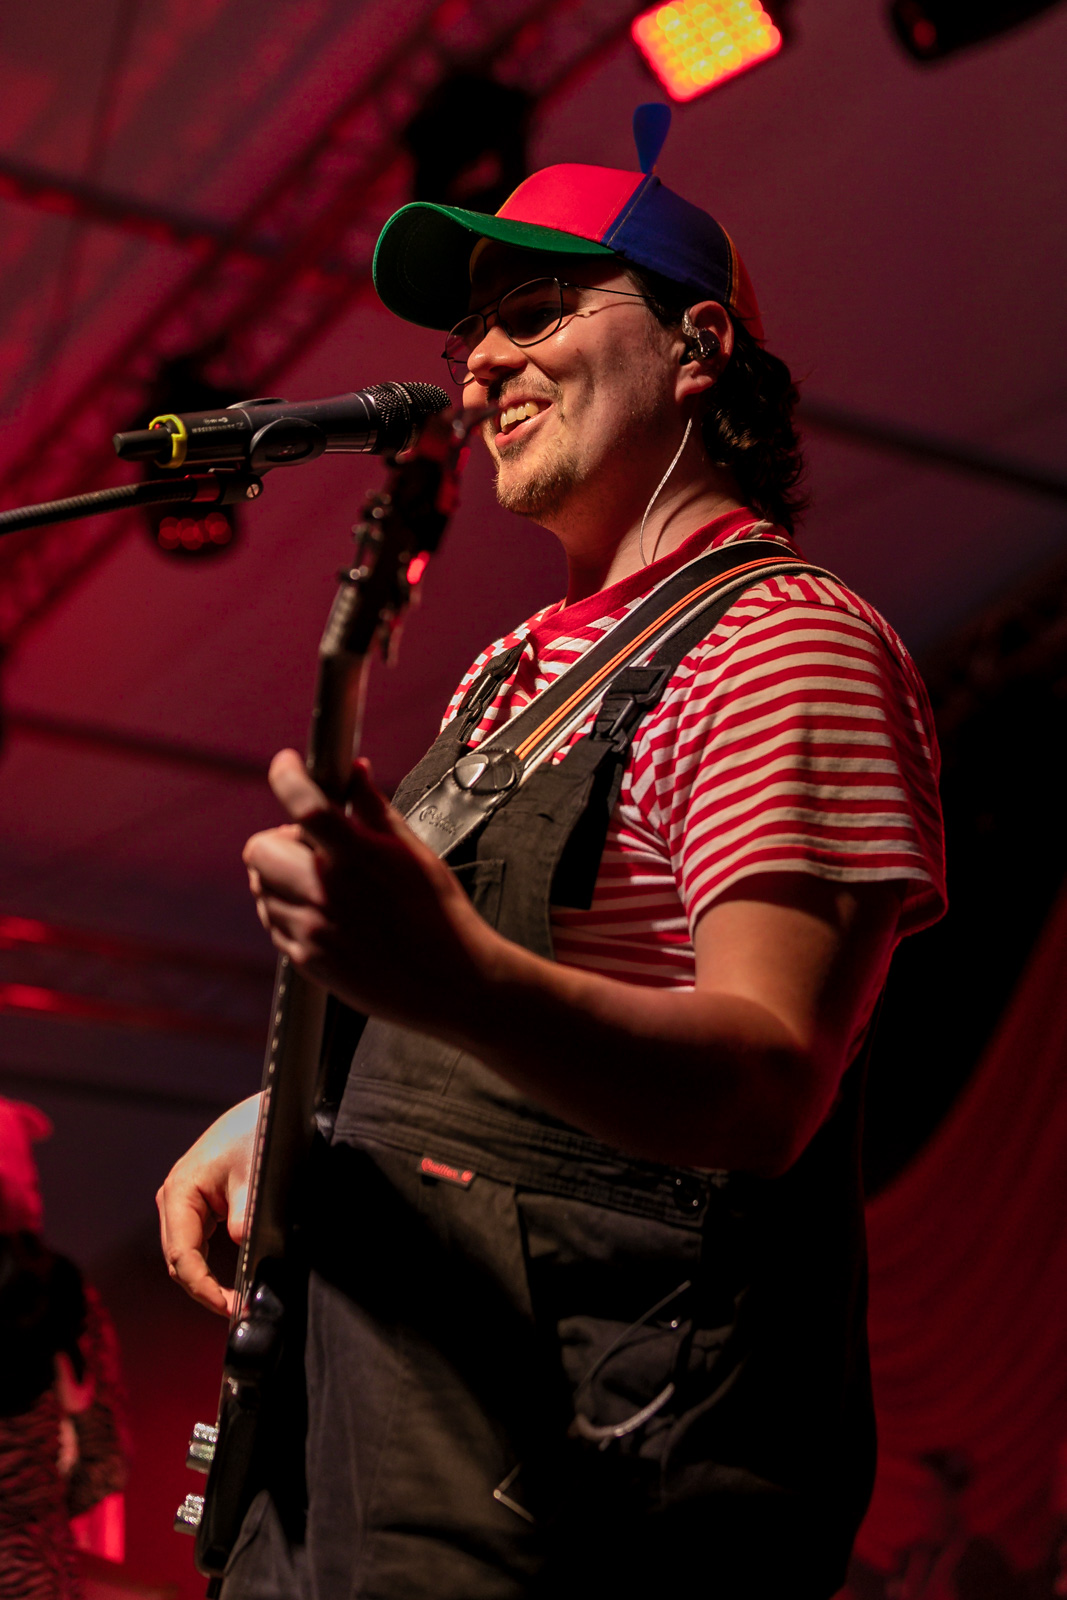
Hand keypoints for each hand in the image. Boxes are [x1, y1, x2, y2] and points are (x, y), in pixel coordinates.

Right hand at [156, 1094, 259, 1316]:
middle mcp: (173, 1200)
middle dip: (203, 1290)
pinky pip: (194, 1246)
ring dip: (203, 1282)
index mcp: (178, 1192)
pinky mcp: (196, 1207)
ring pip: (184, 1257)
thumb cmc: (254, 1133)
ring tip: (231, 1302)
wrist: (262, 1111)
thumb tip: (243, 1247)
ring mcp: (182, 1204)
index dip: (202, 1287)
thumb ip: (244, 1216)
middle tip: (234, 1310)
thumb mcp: (254, 1176)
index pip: (182, 1256)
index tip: (227, 1305)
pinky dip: (206, 1267)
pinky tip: (225, 1283)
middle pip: (178, 1261)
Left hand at [242, 751, 495, 1029]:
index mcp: (358, 858)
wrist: (453, 983)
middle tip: (307, 846)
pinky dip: (287, 910)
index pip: (303, 804)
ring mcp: (312, 930)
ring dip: (280, 877)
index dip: (286, 775)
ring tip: (320, 883)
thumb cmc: (441, 916)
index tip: (286, 765)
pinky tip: (323, 912)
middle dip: (276, 841)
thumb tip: (355, 771)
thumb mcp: (414, 852)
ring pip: (260, 888)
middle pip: (258, 850)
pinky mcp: (307, 960)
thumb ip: (374, 809)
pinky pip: (273, 922)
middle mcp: (327, 893)